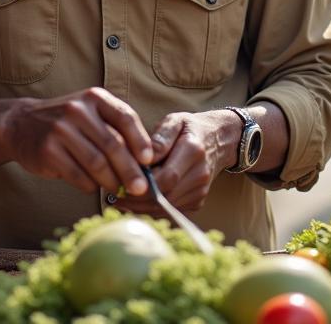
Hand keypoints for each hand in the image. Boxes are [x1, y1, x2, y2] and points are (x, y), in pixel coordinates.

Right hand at [0, 87, 152, 196]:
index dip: (140, 141)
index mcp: (94, 97)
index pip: (125, 118)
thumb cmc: (67, 122)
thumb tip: (144, 163)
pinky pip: (78, 175)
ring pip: (97, 163)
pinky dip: (89, 186)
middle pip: (113, 145)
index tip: (149, 161)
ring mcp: (61, 129)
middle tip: (141, 188)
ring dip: (111, 182)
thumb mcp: (90, 113)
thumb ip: (114, 130)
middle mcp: (78, 109)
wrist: (21, 124)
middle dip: (130, 170)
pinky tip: (93, 187)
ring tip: (117, 190)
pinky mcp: (48, 150)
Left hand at [115, 109, 239, 214]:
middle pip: (166, 196)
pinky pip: (172, 210)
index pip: (167, 177)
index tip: (120, 183)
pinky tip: (136, 202)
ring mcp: (201, 191)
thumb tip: (146, 157)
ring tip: (119, 201)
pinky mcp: (198, 201)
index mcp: (193, 150)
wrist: (219, 139)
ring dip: (143, 208)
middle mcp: (200, 174)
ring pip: (168, 207)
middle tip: (112, 197)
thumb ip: (161, 137)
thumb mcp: (175, 121)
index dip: (143, 185)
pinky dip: (153, 209)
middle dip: (138, 200)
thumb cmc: (189, 128)